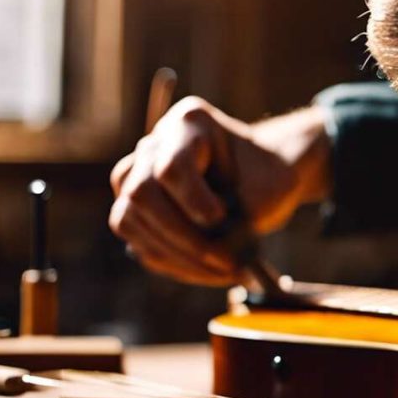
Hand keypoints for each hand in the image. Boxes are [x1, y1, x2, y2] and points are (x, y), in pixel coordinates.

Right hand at [109, 96, 329, 284]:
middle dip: (184, 237)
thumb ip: (240, 219)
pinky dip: (172, 263)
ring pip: (129, 220)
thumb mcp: (268, 190)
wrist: (261, 180)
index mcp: (189, 124)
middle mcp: (153, 146)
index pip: (171, 167)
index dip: (192, 201)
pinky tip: (207, 271)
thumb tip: (214, 256)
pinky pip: (137, 241)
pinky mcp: (133, 209)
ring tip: (223, 272)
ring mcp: (136, 176)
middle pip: (142, 194)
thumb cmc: (267, 177)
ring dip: (177, 256)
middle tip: (226, 263)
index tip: (222, 220)